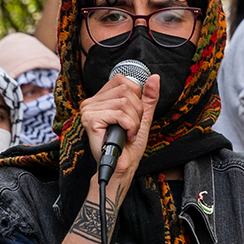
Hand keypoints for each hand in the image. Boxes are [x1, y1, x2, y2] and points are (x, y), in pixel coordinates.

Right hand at [78, 73, 160, 197]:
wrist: (121, 166)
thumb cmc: (128, 145)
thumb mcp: (142, 116)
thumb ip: (148, 97)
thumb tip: (154, 77)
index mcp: (100, 98)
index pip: (121, 79)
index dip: (135, 95)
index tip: (134, 114)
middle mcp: (91, 102)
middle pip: (125, 90)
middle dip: (137, 110)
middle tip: (132, 127)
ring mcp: (89, 110)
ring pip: (124, 102)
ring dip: (134, 121)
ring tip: (128, 133)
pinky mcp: (91, 120)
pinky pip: (120, 114)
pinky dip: (130, 127)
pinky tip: (125, 136)